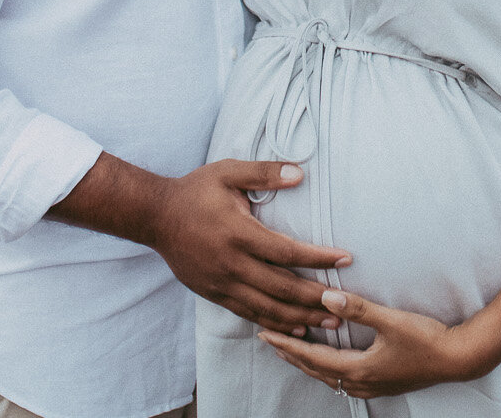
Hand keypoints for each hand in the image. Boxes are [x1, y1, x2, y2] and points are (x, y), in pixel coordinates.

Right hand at [139, 160, 351, 335]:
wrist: (155, 217)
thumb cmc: (195, 191)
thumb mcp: (228, 172)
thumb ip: (264, 172)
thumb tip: (300, 173)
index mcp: (238, 233)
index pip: (287, 252)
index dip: (318, 258)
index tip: (345, 258)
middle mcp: (231, 264)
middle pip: (282, 288)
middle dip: (316, 298)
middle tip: (346, 303)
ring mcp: (221, 283)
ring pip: (267, 308)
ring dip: (300, 317)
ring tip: (330, 323)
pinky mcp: (214, 294)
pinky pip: (248, 313)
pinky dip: (274, 323)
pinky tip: (295, 328)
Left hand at [258, 288, 498, 398]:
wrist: (458, 359)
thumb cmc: (427, 339)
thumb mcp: (390, 320)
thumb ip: (357, 308)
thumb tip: (326, 296)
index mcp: (358, 368)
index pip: (312, 357)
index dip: (287, 345)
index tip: (265, 335)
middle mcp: (361, 381)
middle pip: (316, 370)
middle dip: (291, 355)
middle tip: (269, 341)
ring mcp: (372, 385)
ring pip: (328, 377)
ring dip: (308, 362)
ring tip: (292, 350)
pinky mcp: (382, 383)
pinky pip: (343, 378)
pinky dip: (327, 367)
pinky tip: (328, 361)